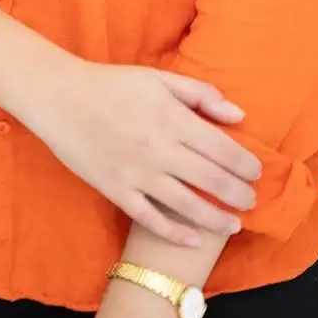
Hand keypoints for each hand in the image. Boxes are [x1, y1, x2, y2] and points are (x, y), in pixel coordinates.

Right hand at [17, 58, 261, 246]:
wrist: (60, 97)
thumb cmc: (111, 84)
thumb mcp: (158, 78)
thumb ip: (199, 94)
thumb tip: (239, 115)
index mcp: (172, 118)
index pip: (223, 148)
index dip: (246, 165)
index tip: (257, 173)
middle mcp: (160, 150)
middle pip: (212, 181)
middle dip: (239, 194)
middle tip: (251, 200)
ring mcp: (138, 174)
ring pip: (188, 206)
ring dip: (216, 219)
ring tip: (234, 225)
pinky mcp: (117, 191)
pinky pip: (152, 219)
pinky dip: (176, 234)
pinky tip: (195, 239)